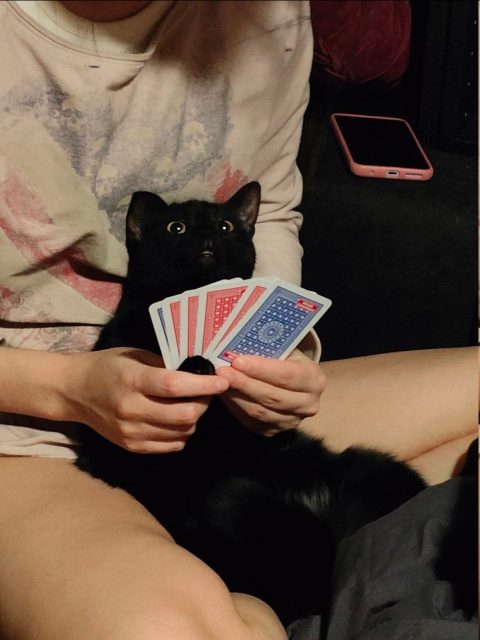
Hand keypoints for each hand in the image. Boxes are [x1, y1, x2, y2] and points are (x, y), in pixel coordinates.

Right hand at [63, 347, 228, 452]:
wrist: (74, 391)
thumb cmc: (108, 366)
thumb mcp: (136, 355)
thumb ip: (166, 366)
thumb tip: (199, 374)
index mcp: (133, 381)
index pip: (175, 386)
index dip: (204, 385)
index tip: (222, 380)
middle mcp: (132, 409)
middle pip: (184, 415)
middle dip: (204, 403)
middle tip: (207, 392)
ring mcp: (131, 432)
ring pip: (182, 433)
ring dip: (194, 419)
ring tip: (190, 404)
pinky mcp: (132, 446)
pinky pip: (171, 446)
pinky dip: (182, 433)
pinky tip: (176, 419)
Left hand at [215, 350, 325, 436]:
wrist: (295, 382)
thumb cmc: (287, 359)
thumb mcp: (285, 349)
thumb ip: (266, 349)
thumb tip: (235, 347)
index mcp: (314, 379)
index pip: (286, 376)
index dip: (261, 369)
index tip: (237, 361)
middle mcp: (308, 404)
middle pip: (272, 397)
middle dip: (244, 383)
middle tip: (222, 372)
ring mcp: (292, 422)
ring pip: (259, 412)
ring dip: (236, 396)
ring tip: (219, 382)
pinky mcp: (274, 431)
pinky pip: (250, 422)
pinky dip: (235, 408)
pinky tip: (224, 394)